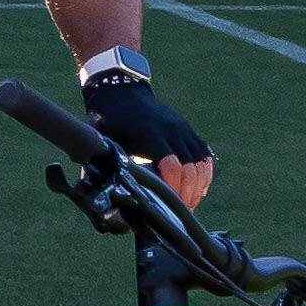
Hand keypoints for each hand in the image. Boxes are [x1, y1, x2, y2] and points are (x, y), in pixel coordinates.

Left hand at [81, 63, 215, 212]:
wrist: (121, 92)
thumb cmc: (107, 121)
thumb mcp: (101, 143)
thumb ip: (102, 169)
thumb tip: (102, 200)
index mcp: (149, 134)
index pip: (171, 165)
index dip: (173, 189)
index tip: (168, 208)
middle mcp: (171, 130)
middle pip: (191, 167)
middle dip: (188, 192)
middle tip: (180, 212)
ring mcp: (182, 128)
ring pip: (201, 162)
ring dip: (198, 186)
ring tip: (189, 204)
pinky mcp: (188, 130)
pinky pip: (204, 155)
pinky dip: (204, 174)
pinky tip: (197, 190)